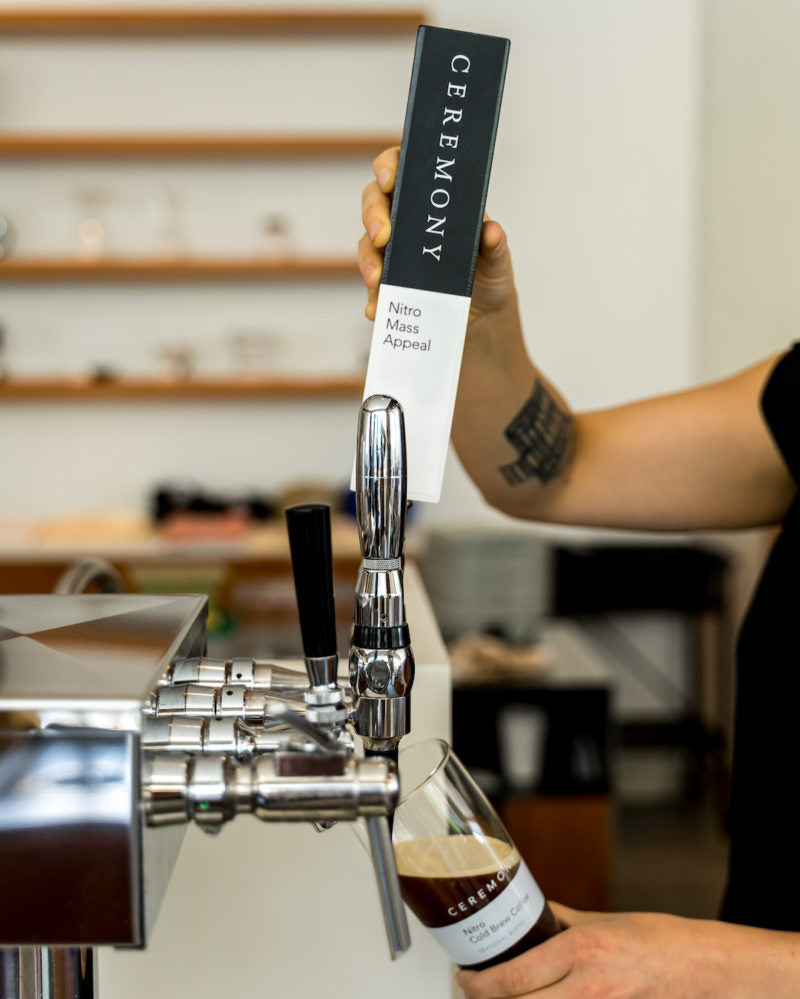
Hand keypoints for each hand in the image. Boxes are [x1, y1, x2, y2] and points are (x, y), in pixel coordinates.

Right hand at [359, 146, 515, 320]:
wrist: (484, 314)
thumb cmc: (489, 274)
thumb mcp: (498, 258)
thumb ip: (496, 244)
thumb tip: (492, 232)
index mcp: (431, 201)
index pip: (402, 169)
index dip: (389, 166)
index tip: (389, 180)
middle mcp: (407, 221)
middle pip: (375, 203)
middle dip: (373, 215)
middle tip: (381, 235)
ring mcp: (394, 252)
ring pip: (367, 244)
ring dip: (368, 259)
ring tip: (376, 278)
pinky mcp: (390, 283)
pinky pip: (374, 286)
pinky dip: (374, 297)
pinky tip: (376, 308)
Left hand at [454, 902, 799, 997]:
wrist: (703, 969)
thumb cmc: (658, 941)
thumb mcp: (602, 920)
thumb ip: (560, 921)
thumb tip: (529, 914)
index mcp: (580, 952)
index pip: (513, 978)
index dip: (478, 983)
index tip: (463, 975)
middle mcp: (587, 989)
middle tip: (471, 988)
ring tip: (496, 996)